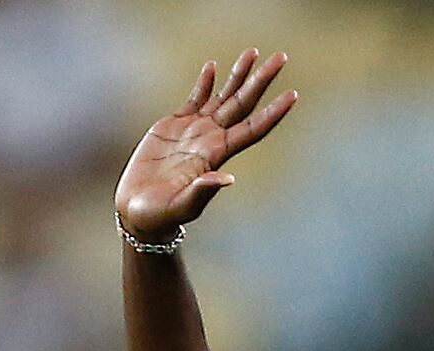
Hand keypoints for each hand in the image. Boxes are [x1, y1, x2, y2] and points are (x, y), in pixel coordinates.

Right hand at [115, 49, 296, 242]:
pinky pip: (195, 99)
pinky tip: (214, 67)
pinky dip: (205, 82)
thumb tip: (227, 179)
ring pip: (224, 96)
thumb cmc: (162, 215)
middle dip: (263, 80)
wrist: (140, 211)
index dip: (273, 112)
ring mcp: (195, 131)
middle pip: (244, 104)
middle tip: (282, 57)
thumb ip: (203, 191)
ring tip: (254, 52)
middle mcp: (212, 139)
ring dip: (239, 74)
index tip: (293, 95)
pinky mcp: (174, 126)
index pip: (253, 128)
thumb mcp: (182, 205)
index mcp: (218, 155)